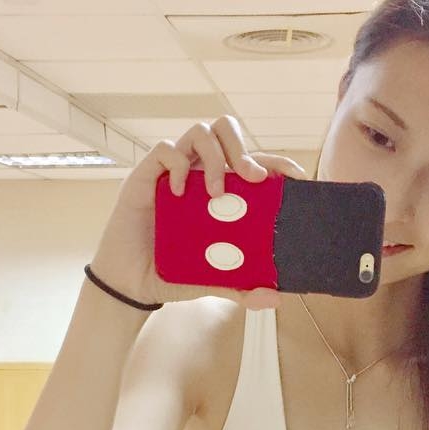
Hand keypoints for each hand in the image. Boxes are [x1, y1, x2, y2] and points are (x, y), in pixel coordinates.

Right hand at [89, 116, 306, 309]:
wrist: (132, 284)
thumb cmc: (172, 273)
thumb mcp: (212, 280)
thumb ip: (242, 286)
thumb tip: (276, 299)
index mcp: (221, 191)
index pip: (252, 162)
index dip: (277, 161)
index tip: (296, 176)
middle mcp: (199, 174)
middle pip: (225, 130)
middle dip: (243, 147)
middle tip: (253, 178)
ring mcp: (174, 172)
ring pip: (200, 132)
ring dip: (215, 156)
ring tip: (217, 192)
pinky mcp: (147, 175)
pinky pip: (166, 150)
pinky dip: (178, 166)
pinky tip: (180, 192)